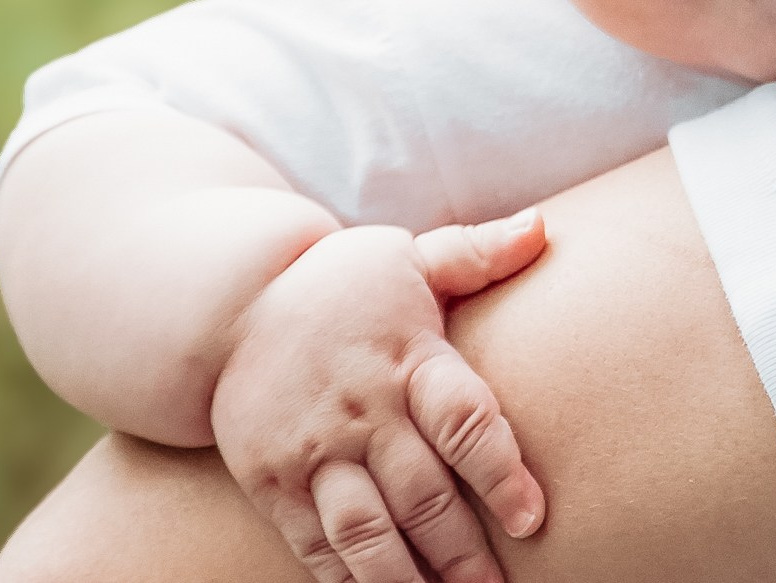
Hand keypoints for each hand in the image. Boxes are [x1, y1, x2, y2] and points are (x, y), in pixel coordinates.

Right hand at [211, 209, 548, 582]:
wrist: (232, 306)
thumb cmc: (346, 283)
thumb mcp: (410, 255)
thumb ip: (477, 252)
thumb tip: (543, 227)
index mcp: (407, 356)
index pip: (462, 419)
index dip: (499, 471)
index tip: (532, 518)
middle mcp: (363, 411)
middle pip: (422, 494)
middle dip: (463, 552)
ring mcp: (315, 453)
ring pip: (366, 534)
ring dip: (408, 582)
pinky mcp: (274, 485)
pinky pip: (314, 548)